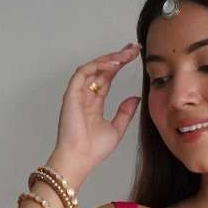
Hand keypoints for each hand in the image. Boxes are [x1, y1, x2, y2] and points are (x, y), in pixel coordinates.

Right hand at [52, 42, 141, 173]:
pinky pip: (84, 72)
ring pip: (93, 67)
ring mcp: (78, 93)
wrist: (80, 159)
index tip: (134, 56)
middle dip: (117, 56)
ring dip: (109, 59)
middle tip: (133, 48)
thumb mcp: (117, 129)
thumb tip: (136, 98)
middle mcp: (85, 94)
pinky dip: (98, 66)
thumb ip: (125, 112)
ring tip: (126, 54)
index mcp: (94, 102)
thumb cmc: (93, 150)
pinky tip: (113, 64)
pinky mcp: (71, 93)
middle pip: (102, 69)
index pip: (107, 77)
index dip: (120, 65)